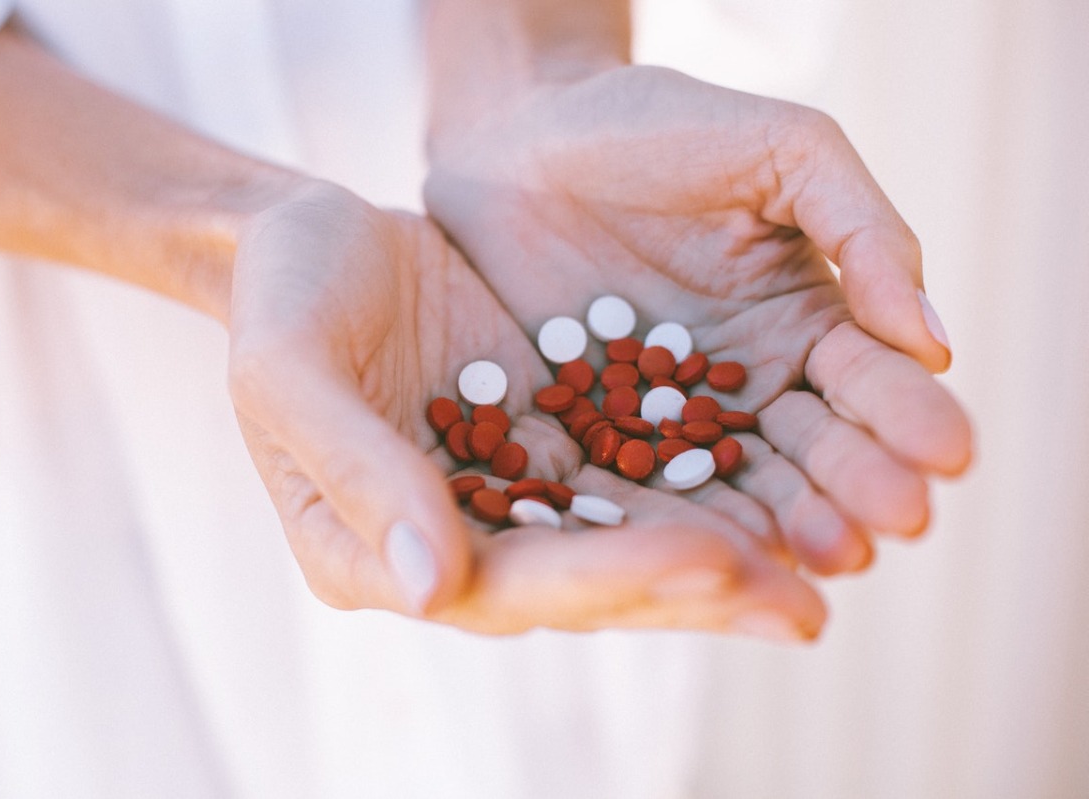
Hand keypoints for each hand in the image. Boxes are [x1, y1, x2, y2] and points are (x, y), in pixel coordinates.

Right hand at [226, 180, 825, 636]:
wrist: (312, 241)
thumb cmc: (281, 303)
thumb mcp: (290, 375)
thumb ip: (358, 475)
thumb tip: (435, 589)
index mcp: (380, 553)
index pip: (505, 584)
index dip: (605, 579)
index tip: (705, 559)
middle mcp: (457, 543)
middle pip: (586, 584)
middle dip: (692, 593)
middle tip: (801, 606)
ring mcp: (511, 495)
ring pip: (629, 538)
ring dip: (726, 554)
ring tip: (827, 563)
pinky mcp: (553, 440)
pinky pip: (640, 471)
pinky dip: (710, 482)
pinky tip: (786, 483)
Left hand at [424, 66, 973, 573]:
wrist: (524, 135)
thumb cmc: (658, 126)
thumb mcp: (782, 151)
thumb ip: (861, 230)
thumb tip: (934, 341)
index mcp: (806, 320)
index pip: (867, 380)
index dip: (906, 417)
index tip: (947, 454)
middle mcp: (747, 383)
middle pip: (812, 448)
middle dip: (858, 486)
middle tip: (896, 526)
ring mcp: (669, 417)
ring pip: (735, 483)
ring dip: (786, 522)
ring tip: (825, 556)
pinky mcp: (593, 432)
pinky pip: (637, 482)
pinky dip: (673, 519)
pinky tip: (709, 552)